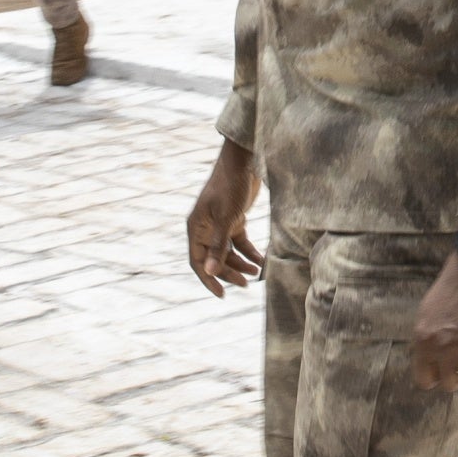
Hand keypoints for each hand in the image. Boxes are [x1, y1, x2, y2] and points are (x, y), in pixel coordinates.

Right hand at [188, 139, 263, 292]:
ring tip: (256, 273)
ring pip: (228, 252)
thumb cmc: (230, 186)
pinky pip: (239, 242)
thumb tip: (209, 271)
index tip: (222, 294)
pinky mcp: (234, 220)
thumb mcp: (226, 218)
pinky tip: (261, 261)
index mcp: (196, 228)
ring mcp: (219, 224)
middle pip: (214, 259)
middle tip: (245, 284)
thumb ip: (218, 246)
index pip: (198, 261)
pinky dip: (249, 252)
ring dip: (241, 263)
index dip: (208, 279)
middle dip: (229, 272)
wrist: (244, 162)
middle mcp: (205, 228)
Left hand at [412, 253, 457, 390]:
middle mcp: (442, 349)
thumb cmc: (454, 285)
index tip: (443, 372)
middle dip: (456, 378)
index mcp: (423, 340)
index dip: (435, 377)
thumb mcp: (428, 312)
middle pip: (448, 383)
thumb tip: (431, 358)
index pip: (423, 378)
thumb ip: (428, 337)